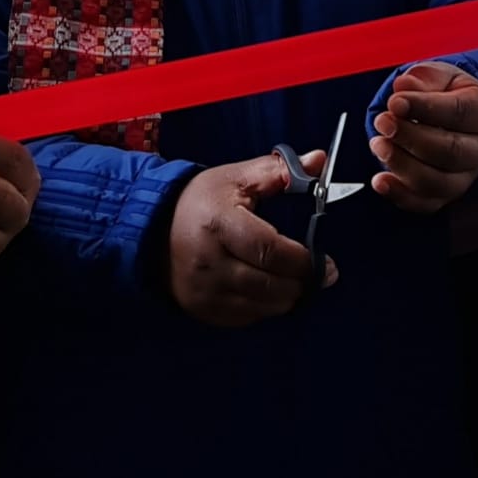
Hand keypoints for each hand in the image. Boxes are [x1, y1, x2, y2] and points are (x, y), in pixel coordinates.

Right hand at [168, 152, 336, 327]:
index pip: (269, 250)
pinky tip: (268, 287)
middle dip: (301, 282)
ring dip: (286, 296)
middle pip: (270, 286)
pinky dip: (265, 306)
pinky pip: (247, 318)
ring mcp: (204, 290)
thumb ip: (280, 171)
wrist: (154, 228)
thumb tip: (319, 160)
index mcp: (219, 224)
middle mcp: (209, 262)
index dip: (302, 260)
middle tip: (318, 273)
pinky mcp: (203, 309)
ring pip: (263, 307)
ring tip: (293, 279)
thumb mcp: (237, 177)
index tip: (323, 260)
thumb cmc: (201, 201)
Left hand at [369, 62, 477, 212]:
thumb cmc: (447, 94)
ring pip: (436, 181)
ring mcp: (464, 176)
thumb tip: (404, 86)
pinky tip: (380, 181)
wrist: (457, 118)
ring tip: (378, 144)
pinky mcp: (445, 196)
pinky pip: (425, 204)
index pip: (457, 113)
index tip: (395, 102)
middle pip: (449, 152)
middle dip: (410, 137)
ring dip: (402, 165)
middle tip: (382, 122)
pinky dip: (400, 196)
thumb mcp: (440, 76)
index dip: (424, 108)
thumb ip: (423, 79)